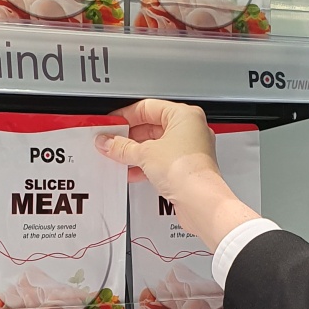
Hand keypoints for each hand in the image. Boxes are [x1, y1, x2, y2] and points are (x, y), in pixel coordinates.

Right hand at [96, 99, 260, 250]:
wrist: (200, 201)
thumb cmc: (186, 170)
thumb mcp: (145, 154)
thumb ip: (122, 146)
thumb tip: (108, 142)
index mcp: (185, 115)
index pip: (148, 107)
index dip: (125, 115)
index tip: (111, 124)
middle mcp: (191, 129)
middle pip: (152, 126)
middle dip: (129, 136)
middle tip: (111, 142)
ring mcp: (190, 150)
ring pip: (156, 145)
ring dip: (136, 152)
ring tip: (119, 157)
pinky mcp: (187, 168)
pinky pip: (162, 161)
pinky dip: (146, 165)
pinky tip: (132, 171)